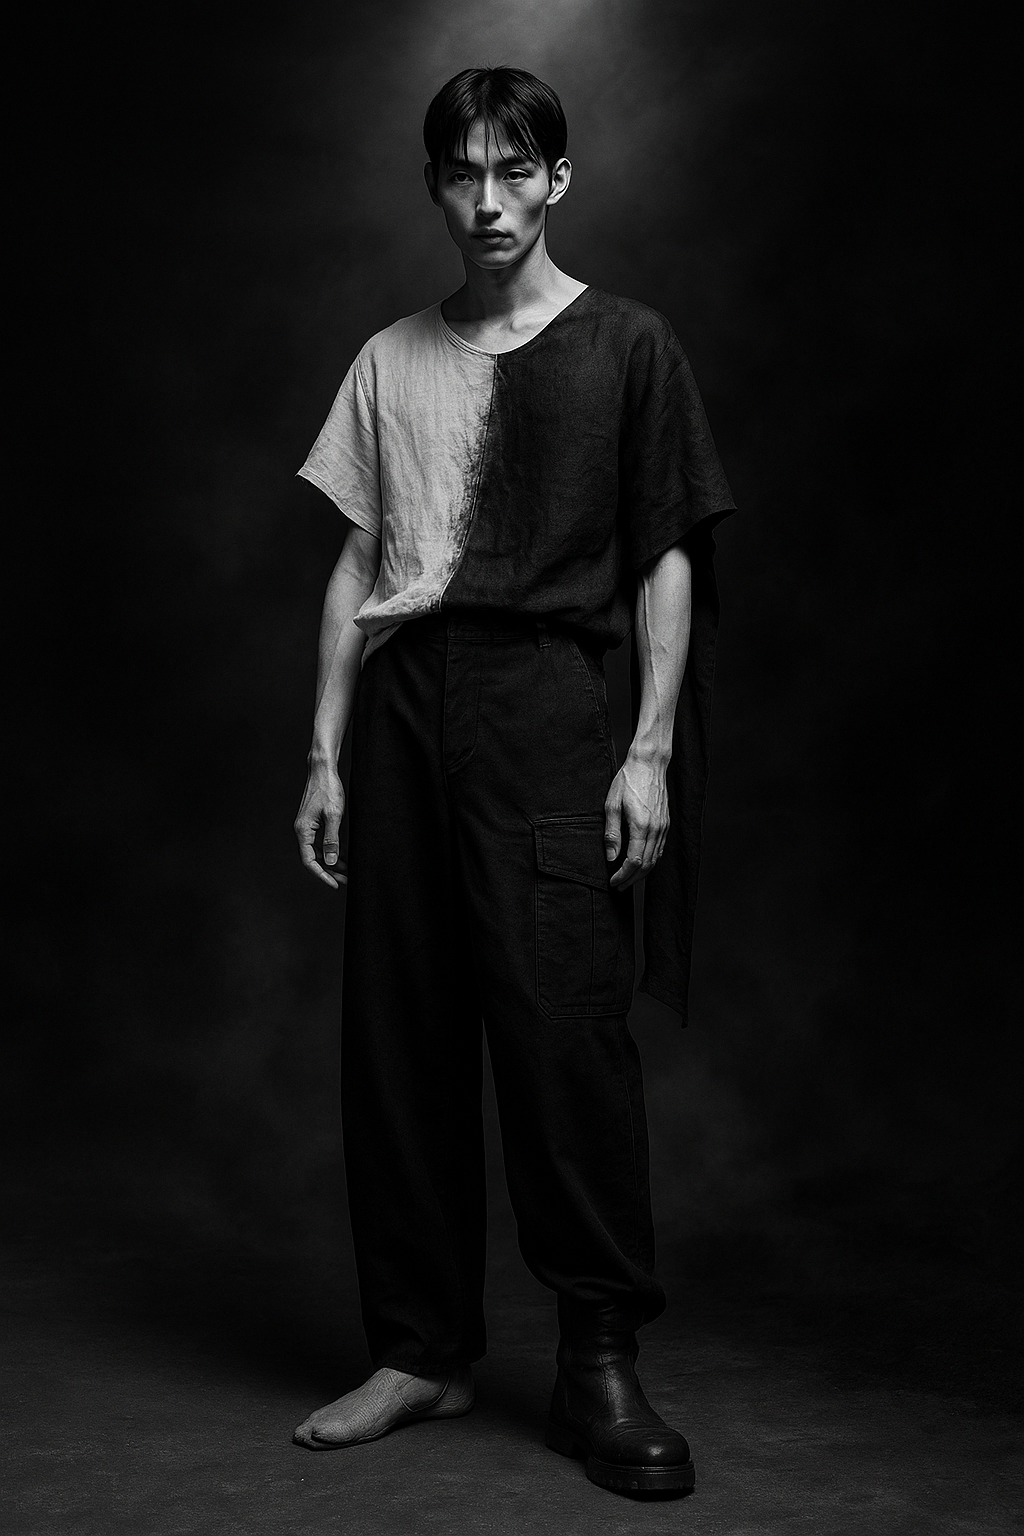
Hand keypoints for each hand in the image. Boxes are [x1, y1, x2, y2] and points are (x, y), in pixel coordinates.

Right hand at [294, 765, 346, 888]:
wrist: (323, 770)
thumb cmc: (328, 789)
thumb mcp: (333, 815)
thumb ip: (332, 840)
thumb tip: (330, 862)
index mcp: (303, 831)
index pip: (309, 861)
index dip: (322, 875)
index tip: (335, 884)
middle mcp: (303, 831)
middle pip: (314, 859)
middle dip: (329, 872)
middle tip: (345, 882)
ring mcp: (308, 827)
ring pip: (319, 852)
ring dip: (332, 863)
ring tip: (347, 872)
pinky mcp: (314, 822)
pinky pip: (321, 842)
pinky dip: (332, 851)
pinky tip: (343, 858)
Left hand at [604, 753, 668, 889]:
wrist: (649, 764)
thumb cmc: (628, 781)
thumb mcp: (612, 804)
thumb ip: (612, 833)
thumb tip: (611, 857)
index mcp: (642, 826)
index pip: (634, 861)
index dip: (622, 875)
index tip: (612, 881)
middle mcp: (656, 829)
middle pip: (646, 865)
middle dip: (631, 879)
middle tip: (618, 887)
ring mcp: (663, 827)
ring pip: (655, 859)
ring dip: (641, 873)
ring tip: (627, 880)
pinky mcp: (666, 823)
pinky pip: (660, 849)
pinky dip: (650, 861)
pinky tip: (640, 864)